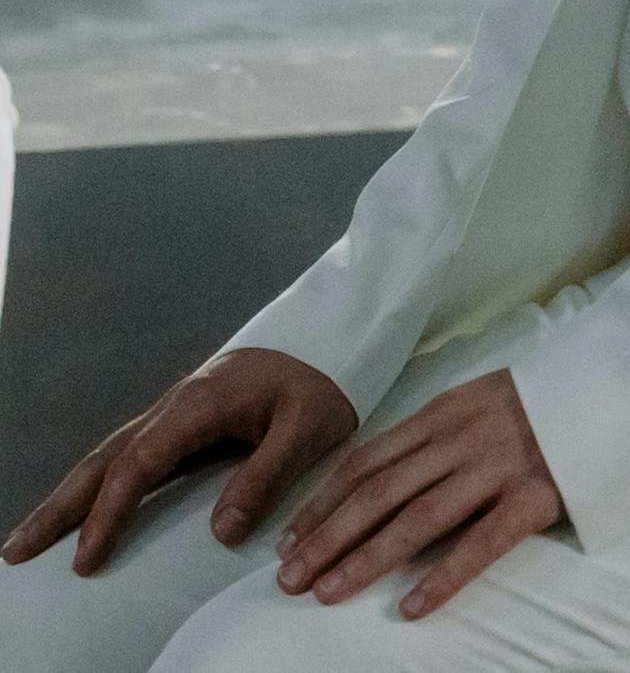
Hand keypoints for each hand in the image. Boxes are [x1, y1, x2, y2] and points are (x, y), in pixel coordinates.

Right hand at [5, 349, 353, 577]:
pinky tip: (79, 507)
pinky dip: (94, 482)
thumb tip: (222, 531)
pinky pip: (125, 453)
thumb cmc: (323, 384)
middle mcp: (174, 406)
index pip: (138, 465)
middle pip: (103, 459)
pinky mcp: (180, 420)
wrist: (332, 339)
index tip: (86, 557)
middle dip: (59, 507)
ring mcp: (172, 412)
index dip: (109, 513)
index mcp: (199, 405)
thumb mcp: (309, 428)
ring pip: (106, 456)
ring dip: (67, 496)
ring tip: (29, 537)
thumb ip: (266, 475)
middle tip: (16, 550)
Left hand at [269, 368, 560, 620]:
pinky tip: (411, 606)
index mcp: (447, 411)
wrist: (624, 383)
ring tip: (328, 592)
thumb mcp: (483, 398)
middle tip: (290, 577)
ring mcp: (502, 466)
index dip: (323, 502)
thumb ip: (436, 433)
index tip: (289, 538)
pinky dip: (443, 577)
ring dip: (366, 559)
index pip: (367, 462)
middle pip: (380, 493)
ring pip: (418, 519)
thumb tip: (375, 479)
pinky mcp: (538, 495)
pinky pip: (482, 544)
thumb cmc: (548, 399)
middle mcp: (466, 438)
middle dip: (328, 538)